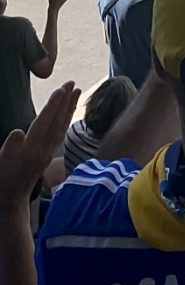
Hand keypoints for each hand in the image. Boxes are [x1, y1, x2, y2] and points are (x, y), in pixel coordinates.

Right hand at [0, 82, 79, 210]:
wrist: (10, 201)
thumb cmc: (2, 180)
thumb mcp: (1, 164)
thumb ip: (9, 148)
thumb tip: (18, 131)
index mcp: (31, 149)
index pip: (44, 123)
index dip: (53, 106)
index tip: (61, 90)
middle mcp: (43, 149)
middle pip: (57, 121)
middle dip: (65, 101)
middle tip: (72, 83)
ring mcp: (47, 152)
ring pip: (61, 126)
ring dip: (69, 108)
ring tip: (76, 91)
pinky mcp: (47, 154)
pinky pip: (60, 132)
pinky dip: (65, 119)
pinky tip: (68, 112)